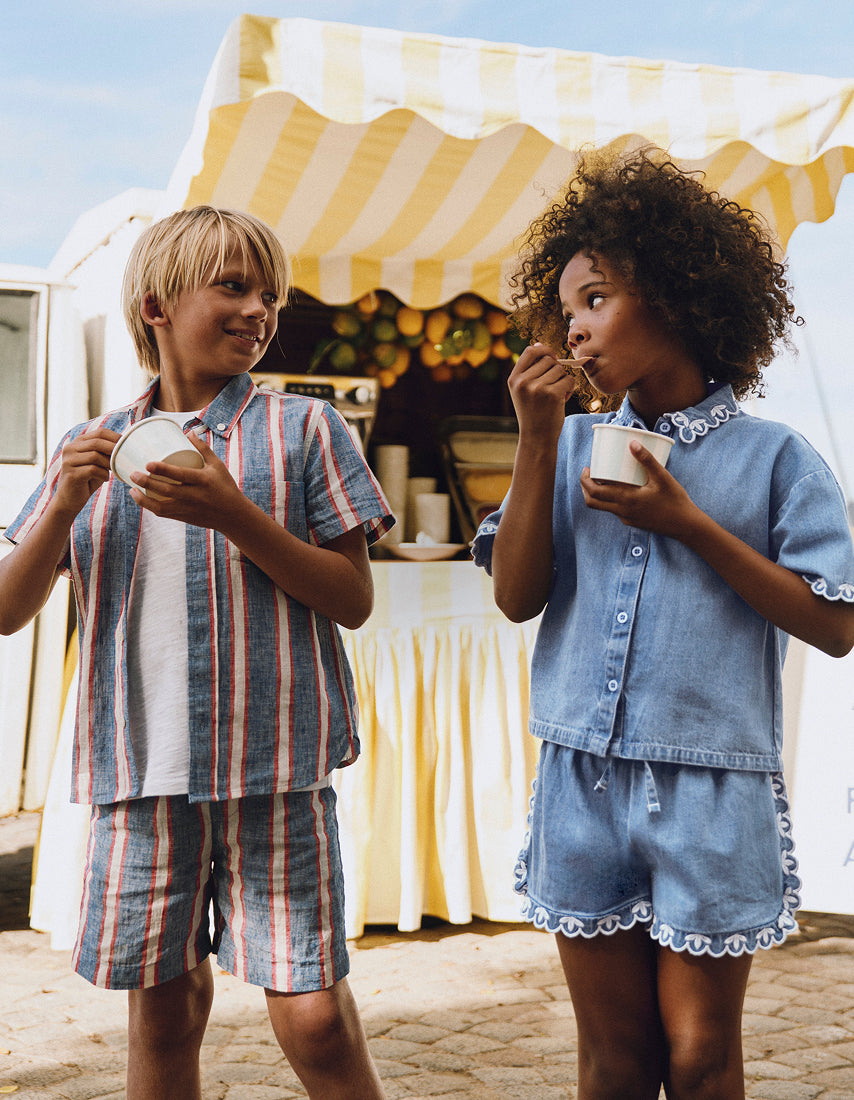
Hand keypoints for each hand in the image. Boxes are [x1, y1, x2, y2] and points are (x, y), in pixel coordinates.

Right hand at [54, 428, 120, 515]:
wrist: (69, 500)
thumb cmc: (87, 480)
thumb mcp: (98, 463)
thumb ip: (106, 453)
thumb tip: (127, 446)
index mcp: (78, 442)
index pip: (100, 432)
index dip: (116, 437)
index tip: (127, 446)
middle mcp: (70, 448)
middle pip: (97, 442)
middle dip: (114, 450)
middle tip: (126, 458)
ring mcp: (68, 460)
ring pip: (95, 456)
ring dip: (109, 464)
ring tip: (114, 471)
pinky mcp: (71, 473)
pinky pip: (92, 470)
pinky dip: (103, 474)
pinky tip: (105, 479)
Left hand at [128, 433, 245, 531]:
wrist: (233, 515)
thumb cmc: (225, 486)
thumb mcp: (217, 466)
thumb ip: (203, 449)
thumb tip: (188, 432)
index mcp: (203, 480)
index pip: (180, 475)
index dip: (163, 470)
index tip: (148, 464)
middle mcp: (194, 496)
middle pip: (166, 490)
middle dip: (147, 483)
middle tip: (133, 474)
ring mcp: (188, 508)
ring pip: (161, 506)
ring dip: (144, 499)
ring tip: (132, 489)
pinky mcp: (184, 517)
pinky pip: (163, 513)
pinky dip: (150, 507)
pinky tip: (141, 498)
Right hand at [508, 343, 590, 444]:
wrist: (536, 437)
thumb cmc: (533, 412)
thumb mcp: (524, 390)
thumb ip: (530, 368)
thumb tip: (539, 344)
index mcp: (514, 379)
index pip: (530, 351)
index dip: (544, 350)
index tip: (552, 358)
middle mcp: (523, 382)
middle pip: (549, 360)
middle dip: (555, 370)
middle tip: (552, 386)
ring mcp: (537, 388)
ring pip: (560, 370)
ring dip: (563, 380)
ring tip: (555, 395)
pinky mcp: (552, 394)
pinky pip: (569, 380)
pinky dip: (569, 389)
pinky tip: (561, 400)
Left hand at [580, 440, 698, 538]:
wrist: (685, 526)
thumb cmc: (675, 500)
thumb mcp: (662, 477)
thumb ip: (647, 460)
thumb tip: (632, 442)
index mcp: (626, 499)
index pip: (594, 492)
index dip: (585, 481)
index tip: (587, 468)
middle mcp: (622, 511)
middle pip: (592, 501)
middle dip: (586, 487)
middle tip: (589, 473)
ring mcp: (626, 518)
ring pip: (602, 507)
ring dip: (596, 494)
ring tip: (602, 478)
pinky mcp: (631, 522)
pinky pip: (614, 510)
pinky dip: (610, 499)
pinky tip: (619, 489)